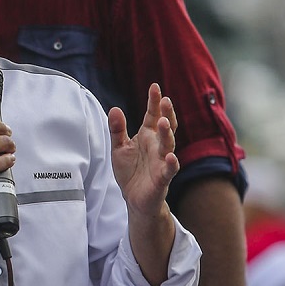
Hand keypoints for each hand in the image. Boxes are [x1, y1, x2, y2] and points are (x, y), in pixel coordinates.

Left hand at [108, 83, 178, 214]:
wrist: (135, 199)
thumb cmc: (130, 171)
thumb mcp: (118, 148)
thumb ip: (117, 129)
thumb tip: (114, 108)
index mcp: (147, 137)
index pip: (152, 116)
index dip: (154, 102)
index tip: (155, 86)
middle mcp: (157, 147)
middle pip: (164, 127)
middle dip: (166, 114)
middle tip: (165, 100)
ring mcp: (161, 162)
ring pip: (168, 146)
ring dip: (166, 134)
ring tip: (163, 122)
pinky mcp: (162, 179)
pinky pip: (168, 170)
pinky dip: (170, 164)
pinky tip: (170, 156)